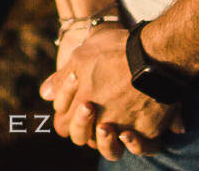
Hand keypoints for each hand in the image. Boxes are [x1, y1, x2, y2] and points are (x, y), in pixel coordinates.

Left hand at [39, 25, 182, 160]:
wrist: (153, 53)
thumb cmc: (115, 49)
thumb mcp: (81, 56)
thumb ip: (61, 79)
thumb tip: (45, 94)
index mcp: (80, 106)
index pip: (63, 125)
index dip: (68, 116)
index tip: (78, 104)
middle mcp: (100, 123)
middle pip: (83, 139)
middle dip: (82, 127)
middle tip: (91, 109)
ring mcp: (124, 130)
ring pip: (110, 149)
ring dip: (107, 141)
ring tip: (110, 127)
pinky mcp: (148, 131)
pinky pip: (144, 147)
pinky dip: (138, 143)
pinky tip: (135, 133)